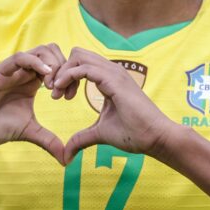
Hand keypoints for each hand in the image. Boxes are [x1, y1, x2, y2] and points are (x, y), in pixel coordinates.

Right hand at [0, 45, 65, 161]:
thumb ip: (49, 140)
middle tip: (64, 91)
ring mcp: (11, 70)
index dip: (68, 76)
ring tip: (54, 87)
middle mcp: (23, 72)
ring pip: (39, 51)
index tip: (70, 96)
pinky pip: (20, 58)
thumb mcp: (29, 132)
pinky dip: (36, 62)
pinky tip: (46, 77)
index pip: (57, 65)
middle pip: (51, 52)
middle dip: (64, 68)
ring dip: (53, 65)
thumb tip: (67, 160)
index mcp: (31, 81)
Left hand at [51, 47, 177, 163]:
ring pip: (78, 56)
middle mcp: (112, 71)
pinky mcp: (113, 80)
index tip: (58, 97)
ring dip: (62, 72)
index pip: (81, 63)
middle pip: (77, 54)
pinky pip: (83, 68)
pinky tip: (62, 94)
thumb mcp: (100, 134)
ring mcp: (114, 72)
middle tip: (54, 92)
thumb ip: (82, 139)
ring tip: (56, 93)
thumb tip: (66, 155)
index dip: (65, 76)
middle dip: (60, 69)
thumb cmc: (135, 134)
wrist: (156, 138)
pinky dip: (68, 77)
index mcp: (109, 79)